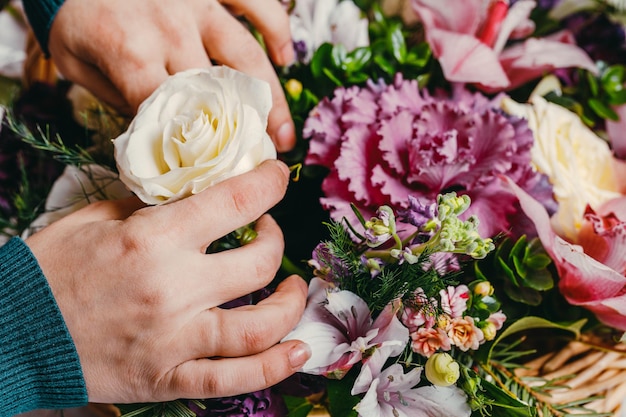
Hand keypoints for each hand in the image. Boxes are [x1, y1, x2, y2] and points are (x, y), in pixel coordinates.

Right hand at [24, 160, 309, 402]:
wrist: (11, 335)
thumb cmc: (49, 270)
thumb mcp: (94, 217)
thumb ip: (150, 205)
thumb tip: (196, 195)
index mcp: (152, 239)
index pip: (235, 201)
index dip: (270, 182)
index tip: (279, 176)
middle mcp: (172, 289)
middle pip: (259, 262)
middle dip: (277, 240)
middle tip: (268, 233)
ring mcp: (174, 340)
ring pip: (261, 326)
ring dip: (291, 303)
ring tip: (293, 289)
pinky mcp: (168, 378)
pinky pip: (235, 380)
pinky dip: (275, 368)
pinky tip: (299, 352)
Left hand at [47, 0, 295, 151]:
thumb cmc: (77, 19)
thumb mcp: (77, 65)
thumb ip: (118, 99)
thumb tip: (161, 135)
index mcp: (131, 51)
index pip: (172, 114)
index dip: (196, 151)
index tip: (215, 178)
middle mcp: (170, 27)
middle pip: (219, 92)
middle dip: (244, 136)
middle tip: (262, 165)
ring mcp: (196, 3)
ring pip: (246, 56)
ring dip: (271, 100)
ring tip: (283, 136)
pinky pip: (257, 4)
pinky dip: (277, 29)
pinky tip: (285, 59)